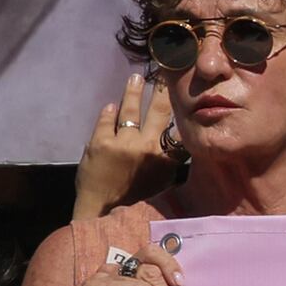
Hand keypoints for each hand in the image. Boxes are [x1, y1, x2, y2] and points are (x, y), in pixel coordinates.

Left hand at [77, 74, 174, 214]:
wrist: (103, 211)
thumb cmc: (137, 201)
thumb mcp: (162, 183)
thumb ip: (170, 161)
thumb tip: (179, 141)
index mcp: (165, 158)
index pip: (179, 128)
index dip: (182, 109)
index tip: (186, 94)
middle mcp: (146, 146)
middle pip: (159, 111)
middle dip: (162, 91)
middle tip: (164, 74)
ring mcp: (122, 142)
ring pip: (131, 110)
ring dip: (134, 92)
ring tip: (136, 78)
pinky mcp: (100, 142)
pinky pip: (106, 120)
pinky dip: (109, 112)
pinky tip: (111, 105)